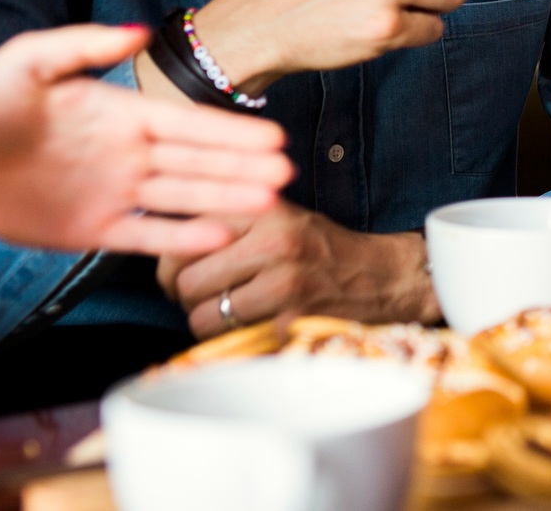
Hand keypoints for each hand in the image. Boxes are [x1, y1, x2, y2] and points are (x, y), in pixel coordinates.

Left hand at [0, 25, 290, 254]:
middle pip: (197, 161)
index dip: (230, 131)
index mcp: (120, 113)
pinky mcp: (91, 230)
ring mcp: (113, 193)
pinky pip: (146, 236)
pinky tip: (219, 234)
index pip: (187, 124)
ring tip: (270, 201)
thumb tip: (139, 30)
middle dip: (242, 166)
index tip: (273, 135)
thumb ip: (83, 43)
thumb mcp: (27, 63)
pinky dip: (181, 237)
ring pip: (182, 197)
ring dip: (226, 199)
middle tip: (287, 170)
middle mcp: (127, 153)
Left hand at [157, 201, 437, 338]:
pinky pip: (229, 339)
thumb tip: (165, 243)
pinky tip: (256, 325)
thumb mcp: (283, 217)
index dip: (174, 261)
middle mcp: (275, 242)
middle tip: (210, 297)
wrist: (384, 278)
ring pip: (201, 315)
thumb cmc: (323, 250)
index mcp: (268, 211)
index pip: (185, 236)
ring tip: (232, 313)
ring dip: (208, 322)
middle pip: (184, 280)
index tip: (185, 271)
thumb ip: (230, 223)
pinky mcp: (290, 321)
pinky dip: (233, 339)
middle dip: (187, 296)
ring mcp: (284, 284)